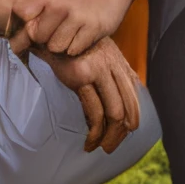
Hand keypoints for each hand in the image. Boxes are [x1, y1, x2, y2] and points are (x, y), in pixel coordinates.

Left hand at [12, 0, 134, 58]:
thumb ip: (35, 13)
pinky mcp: (94, 28)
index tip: (36, 22)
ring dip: (62, 45)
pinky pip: (74, 50)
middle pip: (37, 36)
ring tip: (71, 32)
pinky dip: (77, 47)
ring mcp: (78, 16)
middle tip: (58, 29)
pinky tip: (83, 34)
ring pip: (56, 47)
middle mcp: (60, 4)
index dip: (25, 22)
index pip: (20, 12)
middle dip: (46, 38)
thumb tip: (15, 45)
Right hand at [41, 37, 140, 154]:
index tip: (125, 133)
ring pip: (113, 112)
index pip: (134, 95)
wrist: (50, 34)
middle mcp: (113, 65)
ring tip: (101, 148)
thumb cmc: (73, 49)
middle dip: (122, 132)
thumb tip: (119, 103)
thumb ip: (111, 75)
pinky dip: (95, 131)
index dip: (133, 117)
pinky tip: (89, 140)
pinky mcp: (82, 76)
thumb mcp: (98, 57)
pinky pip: (94, 111)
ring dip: (109, 136)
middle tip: (112, 147)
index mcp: (119, 62)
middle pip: (127, 106)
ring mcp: (99, 70)